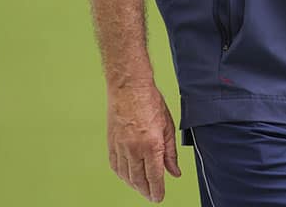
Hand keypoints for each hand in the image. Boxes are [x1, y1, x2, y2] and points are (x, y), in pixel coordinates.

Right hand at [106, 83, 181, 201]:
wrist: (129, 89)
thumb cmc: (151, 103)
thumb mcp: (168, 127)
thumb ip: (170, 152)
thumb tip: (174, 172)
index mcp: (151, 145)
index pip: (154, 176)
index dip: (157, 190)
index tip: (159, 198)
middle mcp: (133, 149)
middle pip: (139, 179)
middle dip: (146, 191)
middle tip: (153, 197)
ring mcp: (120, 147)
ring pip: (126, 176)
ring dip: (135, 185)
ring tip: (143, 189)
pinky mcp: (111, 144)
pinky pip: (116, 167)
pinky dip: (123, 175)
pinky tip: (128, 177)